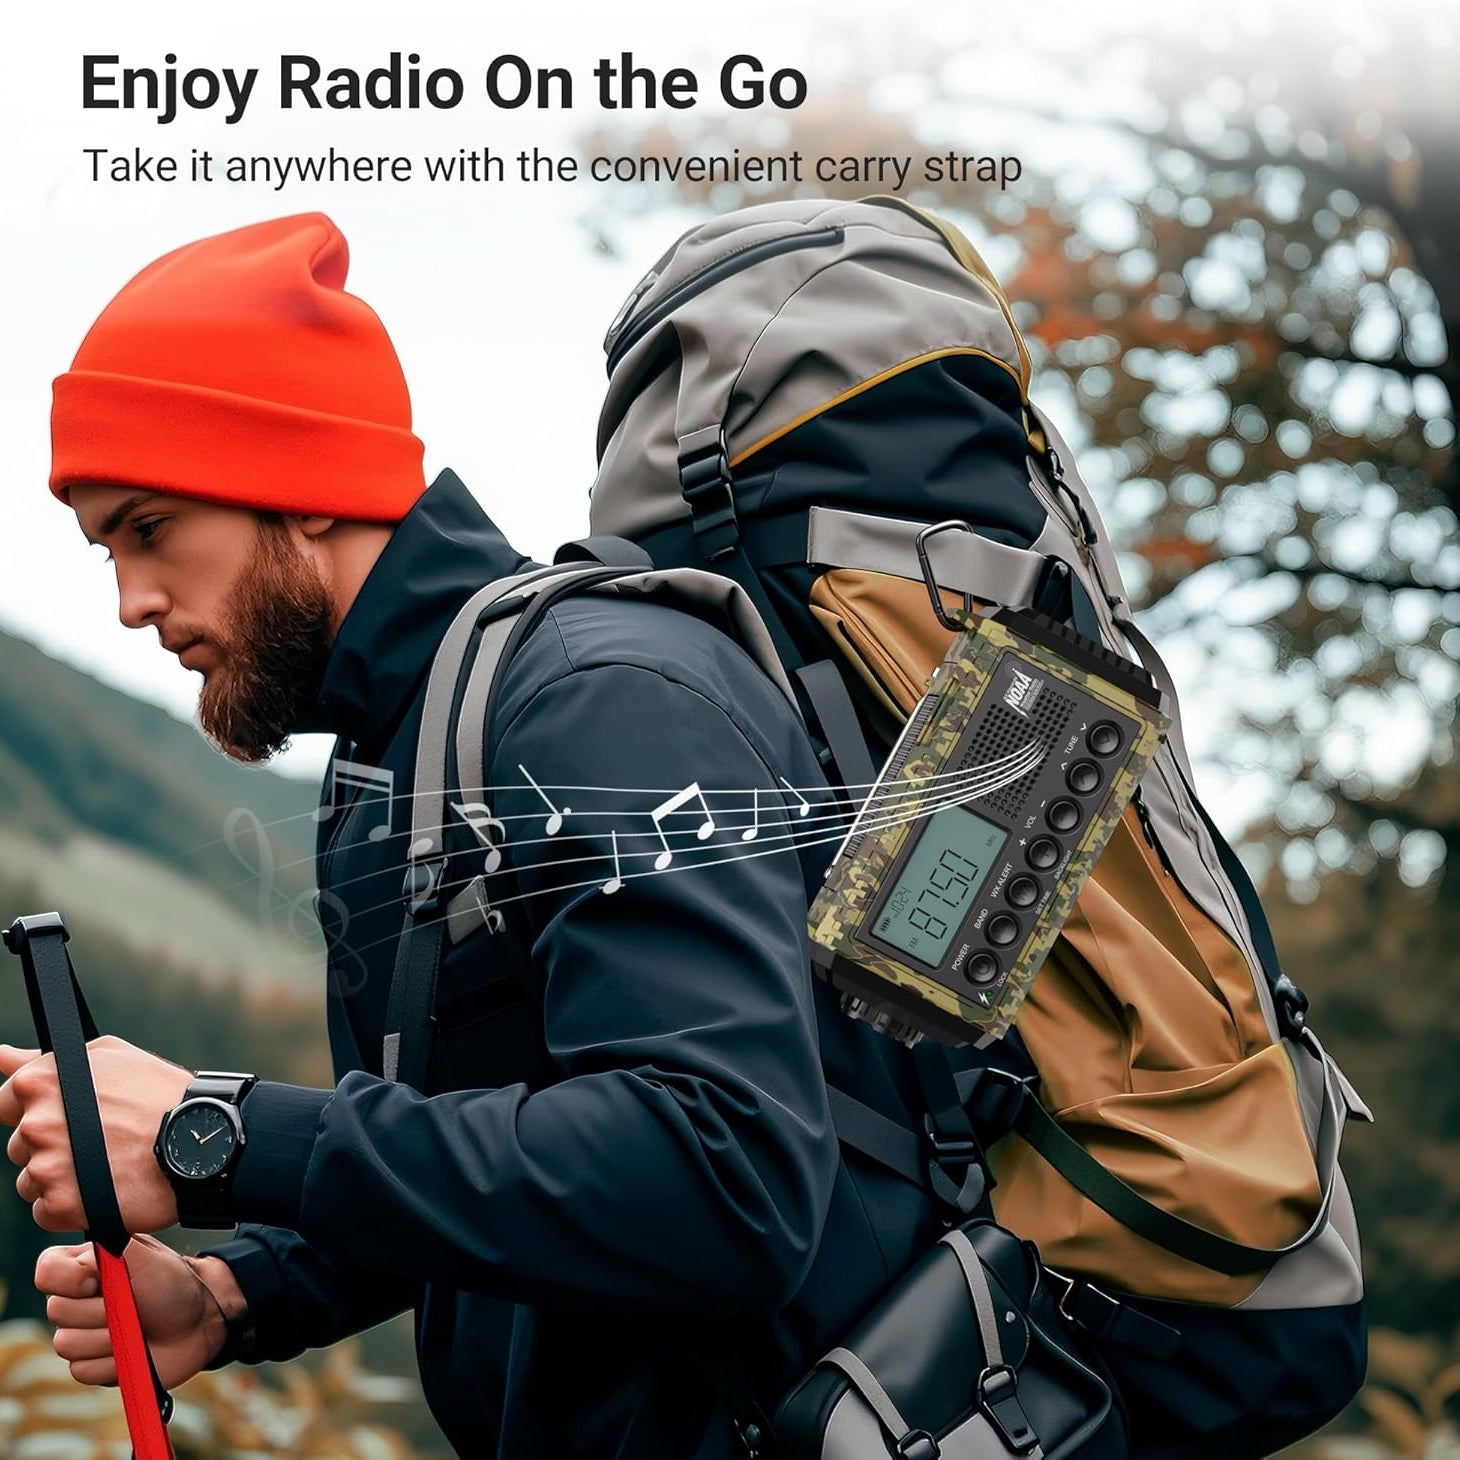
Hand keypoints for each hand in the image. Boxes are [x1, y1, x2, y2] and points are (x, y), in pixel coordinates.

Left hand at [0, 1036, 191, 1233]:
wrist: (199, 1140)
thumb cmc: (159, 1093)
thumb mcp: (110, 1057)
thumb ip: (45, 1059)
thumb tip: (1, 1057)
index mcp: (41, 1082)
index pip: (5, 1102)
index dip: (35, 1110)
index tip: (66, 1116)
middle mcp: (36, 1124)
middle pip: (21, 1144)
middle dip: (51, 1144)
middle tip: (98, 1141)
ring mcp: (45, 1167)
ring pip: (31, 1179)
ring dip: (59, 1176)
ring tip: (106, 1165)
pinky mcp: (59, 1206)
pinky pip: (46, 1210)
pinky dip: (70, 1204)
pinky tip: (103, 1188)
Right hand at [36, 1235, 246, 1388]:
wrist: (199, 1322)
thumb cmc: (173, 1282)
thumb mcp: (143, 1254)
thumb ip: (109, 1243)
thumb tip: (77, 1244)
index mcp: (83, 1267)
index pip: (45, 1271)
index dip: (70, 1278)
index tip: (101, 1279)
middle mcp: (75, 1300)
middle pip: (55, 1311)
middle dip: (102, 1309)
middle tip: (134, 1303)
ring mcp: (80, 1334)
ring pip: (67, 1344)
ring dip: (110, 1337)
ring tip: (137, 1326)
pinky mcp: (90, 1365)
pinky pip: (82, 1370)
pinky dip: (113, 1361)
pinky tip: (134, 1349)